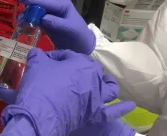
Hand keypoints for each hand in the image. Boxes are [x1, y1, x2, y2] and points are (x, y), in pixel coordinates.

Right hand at [0, 49, 134, 134]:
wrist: (41, 113)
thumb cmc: (40, 85)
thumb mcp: (35, 64)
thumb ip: (38, 55)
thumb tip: (37, 53)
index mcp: (80, 63)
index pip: (69, 55)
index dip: (57, 56)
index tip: (47, 60)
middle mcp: (94, 78)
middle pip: (91, 69)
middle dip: (80, 68)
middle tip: (67, 71)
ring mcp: (97, 97)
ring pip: (109, 89)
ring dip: (108, 84)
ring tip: (106, 82)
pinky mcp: (96, 114)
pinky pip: (113, 112)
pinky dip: (123, 108)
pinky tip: (131, 105)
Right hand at [19, 0, 95, 53]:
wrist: (83, 47)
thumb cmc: (80, 36)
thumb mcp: (71, 29)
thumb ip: (57, 23)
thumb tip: (43, 18)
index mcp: (62, 5)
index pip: (44, 2)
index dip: (32, 1)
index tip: (21, 1)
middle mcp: (55, 8)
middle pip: (37, 7)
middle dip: (27, 11)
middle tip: (19, 20)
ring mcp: (50, 16)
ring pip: (35, 14)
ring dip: (27, 17)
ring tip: (20, 24)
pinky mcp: (47, 24)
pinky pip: (36, 21)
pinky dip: (29, 23)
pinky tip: (24, 27)